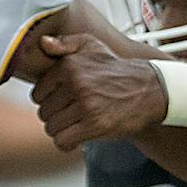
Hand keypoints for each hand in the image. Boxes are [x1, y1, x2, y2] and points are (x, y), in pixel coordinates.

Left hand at [30, 35, 169, 149]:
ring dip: (62, 130)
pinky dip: (67, 144)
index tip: (62, 101)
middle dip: (55, 116)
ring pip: (52, 127)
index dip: (48, 100)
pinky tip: (76, 138)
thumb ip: (64, 43)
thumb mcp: (91, 45)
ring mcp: (86, 105)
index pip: (38, 93)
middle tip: (71, 114)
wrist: (148, 90)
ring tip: (76, 124)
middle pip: (44, 112)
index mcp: (69, 65)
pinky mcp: (95, 125)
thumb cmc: (116, 70)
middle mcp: (76, 84)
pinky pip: (63, 141)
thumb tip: (43, 43)